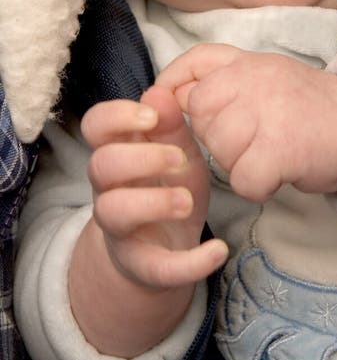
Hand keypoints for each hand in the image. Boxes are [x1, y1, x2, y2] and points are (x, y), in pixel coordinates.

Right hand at [81, 85, 227, 289]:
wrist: (164, 246)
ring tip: (188, 201)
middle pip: (101, 165)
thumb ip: (170, 124)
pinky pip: (157, 268)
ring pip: (113, 211)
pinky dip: (190, 262)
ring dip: (154, 202)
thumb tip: (160, 92)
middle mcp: (110, 189)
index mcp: (119, 151)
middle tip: (180, 159)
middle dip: (141, 158)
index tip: (152, 117)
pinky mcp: (142, 264)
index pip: (95, 125)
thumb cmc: (167, 184)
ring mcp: (121, 228)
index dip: (117, 116)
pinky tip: (218, 250)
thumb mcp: (175, 150)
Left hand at [156, 45, 336, 202]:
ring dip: (239, 164)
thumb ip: (224, 79)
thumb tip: (172, 94)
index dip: (175, 88)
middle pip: (201, 116)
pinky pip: (244, 180)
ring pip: (219, 150)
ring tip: (270, 155)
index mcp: (250, 61)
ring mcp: (268, 111)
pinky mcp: (281, 148)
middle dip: (217, 138)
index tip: (174, 108)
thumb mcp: (268, 76)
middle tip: (253, 140)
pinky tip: (279, 175)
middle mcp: (255, 79)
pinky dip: (258, 187)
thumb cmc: (312, 109)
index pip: (195, 64)